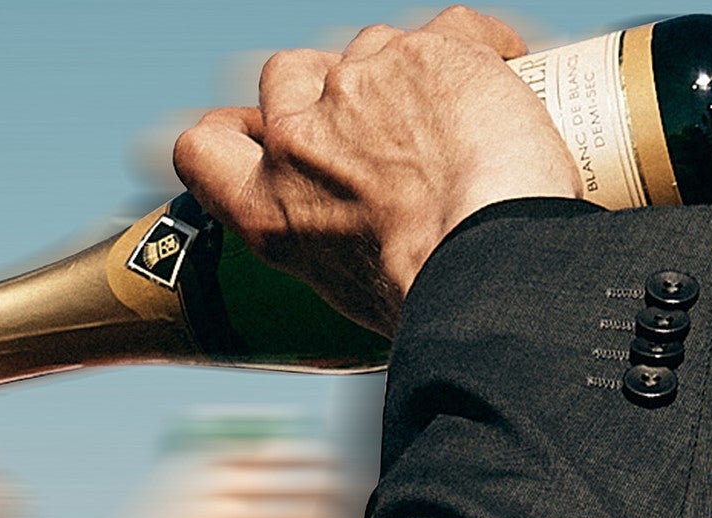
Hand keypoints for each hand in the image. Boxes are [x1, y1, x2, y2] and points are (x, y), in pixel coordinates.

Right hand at [172, 6, 581, 334]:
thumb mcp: (345, 287)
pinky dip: (483, 48)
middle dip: (326, 87)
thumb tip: (357, 230)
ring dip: (406, 70)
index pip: (203, 148)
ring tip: (460, 113)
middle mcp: (297, 141)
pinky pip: (452, 28)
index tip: (263, 133)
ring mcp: (358, 87)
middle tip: (383, 120)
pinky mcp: (425, 54)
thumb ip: (328, 239)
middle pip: (285, 74)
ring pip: (370, 45)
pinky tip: (508, 74)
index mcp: (269, 209)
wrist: (492, 267)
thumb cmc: (430, 296)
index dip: (230, 131)